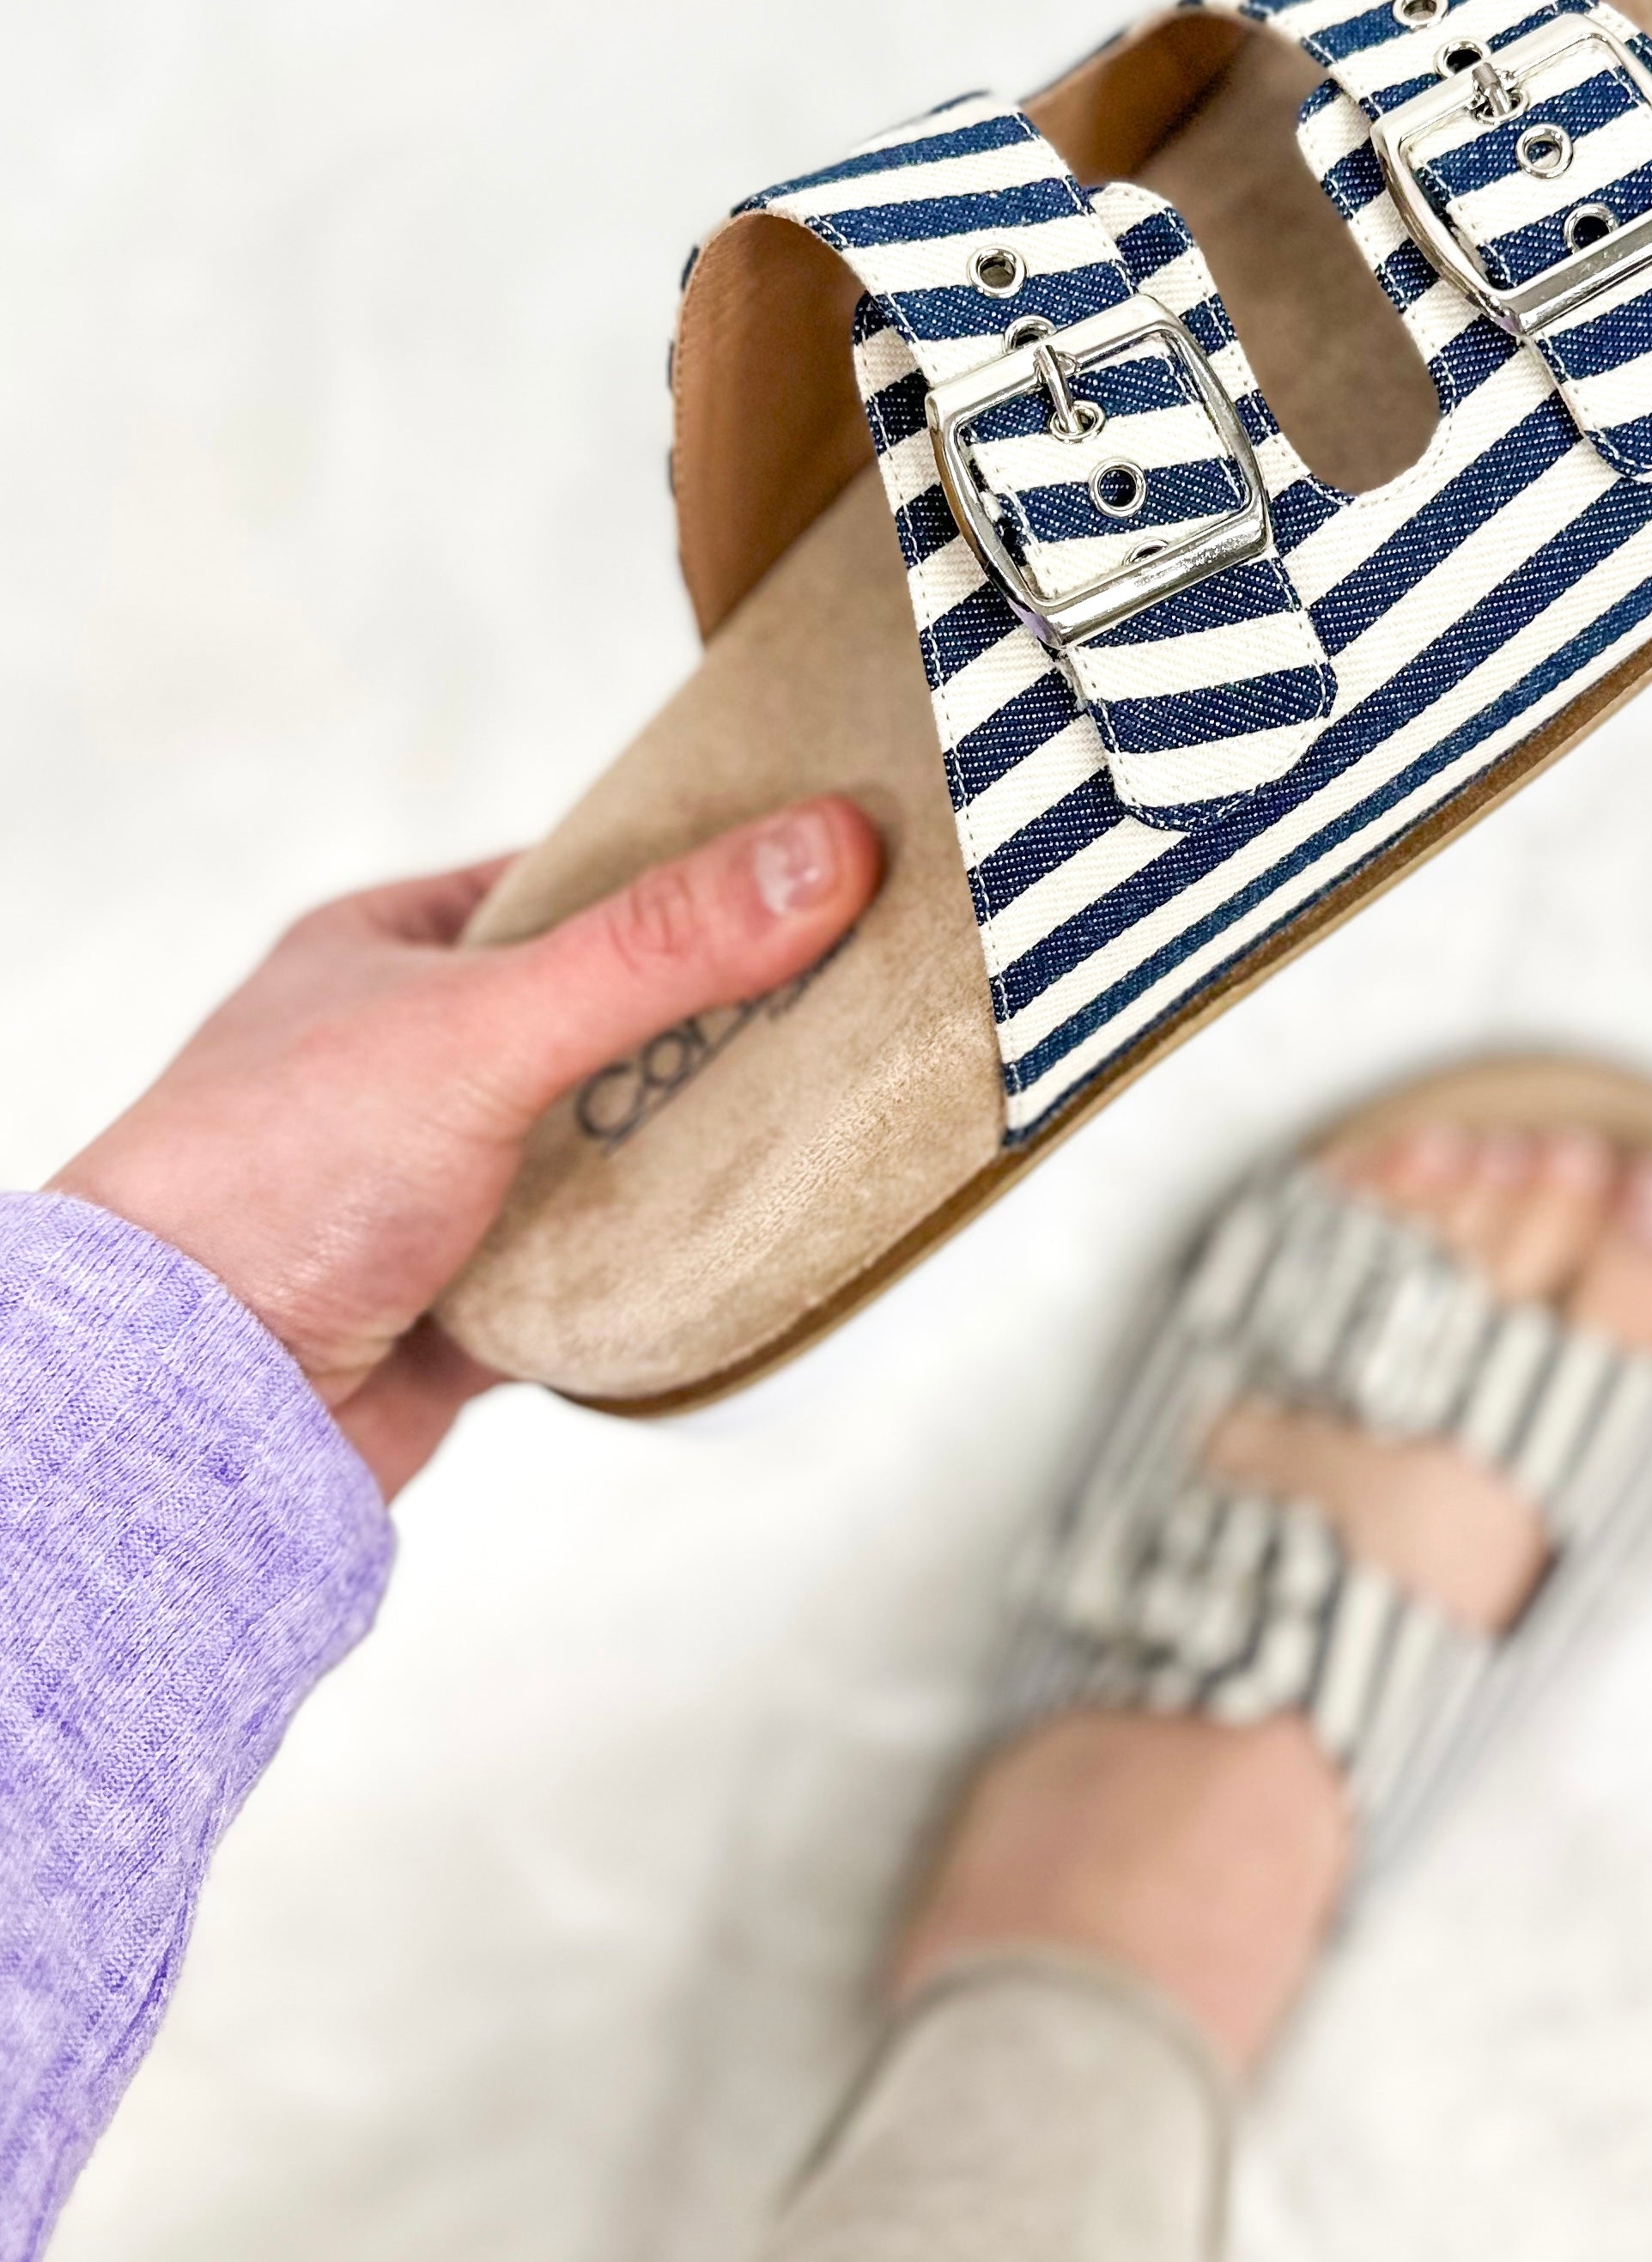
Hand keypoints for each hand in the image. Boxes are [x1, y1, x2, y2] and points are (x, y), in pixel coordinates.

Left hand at [50, 797, 881, 1497]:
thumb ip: (656, 947)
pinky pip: (607, 1264)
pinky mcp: (475, 1299)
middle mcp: (417, 1058)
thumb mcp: (482, 1026)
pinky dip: (670, 1259)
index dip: (695, 874)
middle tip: (863, 1002)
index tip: (822, 869)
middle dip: (726, 1024)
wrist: (179, 1412)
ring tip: (841, 1113)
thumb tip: (820, 849)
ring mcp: (448, 1183)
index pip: (574, 880)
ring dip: (705, 1148)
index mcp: (391, 949)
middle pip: (617, 1019)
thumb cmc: (271, 1179)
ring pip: (619, 1146)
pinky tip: (759, 1236)